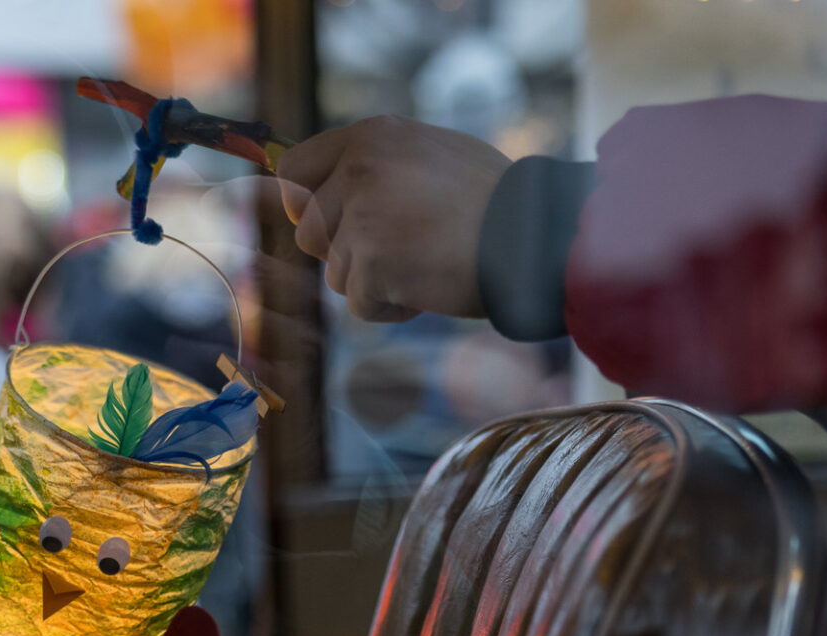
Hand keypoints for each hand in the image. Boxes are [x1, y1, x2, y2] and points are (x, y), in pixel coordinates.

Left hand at [278, 116, 510, 322]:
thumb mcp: (429, 154)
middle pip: (309, 232)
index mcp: (370, 137)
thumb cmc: (492, 201)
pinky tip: (428, 287)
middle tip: (393, 252)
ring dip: (373, 281)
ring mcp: (362, 217)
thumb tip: (324, 193)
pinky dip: (390, 308)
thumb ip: (376, 167)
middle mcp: (359, 170)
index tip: (327, 224)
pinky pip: (358, 304)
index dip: (304, 205)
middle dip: (343, 253)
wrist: (531, 236)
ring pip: (334, 273)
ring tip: (423, 264)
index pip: (294, 171)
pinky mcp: (371, 264)